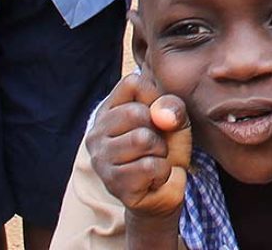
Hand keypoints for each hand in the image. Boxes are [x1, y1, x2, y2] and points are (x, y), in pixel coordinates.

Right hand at [87, 70, 191, 219]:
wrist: (167, 189)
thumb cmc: (167, 145)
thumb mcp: (175, 117)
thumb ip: (172, 105)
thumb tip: (161, 114)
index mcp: (108, 110)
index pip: (131, 83)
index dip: (154, 95)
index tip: (157, 114)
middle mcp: (96, 134)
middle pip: (135, 112)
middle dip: (158, 128)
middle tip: (158, 142)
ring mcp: (101, 161)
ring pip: (142, 139)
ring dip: (160, 150)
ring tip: (155, 158)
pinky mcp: (112, 184)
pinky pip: (148, 166)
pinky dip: (162, 171)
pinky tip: (153, 177)